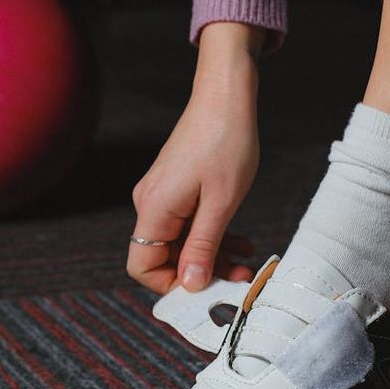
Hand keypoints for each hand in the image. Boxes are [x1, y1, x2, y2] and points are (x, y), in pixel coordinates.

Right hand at [127, 23, 265, 294]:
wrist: (225, 97)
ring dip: (213, 256)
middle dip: (202, 272)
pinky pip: (189, 224)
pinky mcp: (177, 188)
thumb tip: (190, 283)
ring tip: (247, 261)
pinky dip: (212, 236)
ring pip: (181, 242)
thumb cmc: (225, 142)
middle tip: (239, 279)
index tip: (205, 290)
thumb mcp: (221, 203)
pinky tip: (240, 242)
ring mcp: (164, 195)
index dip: (170, 285)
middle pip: (165, 256)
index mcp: (155, 208)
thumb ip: (204, 246)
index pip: (142, 266)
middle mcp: (151, 203)